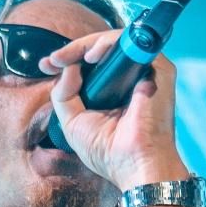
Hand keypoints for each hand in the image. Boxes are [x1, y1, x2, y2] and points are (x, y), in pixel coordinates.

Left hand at [39, 28, 189, 191]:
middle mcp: (131, 79)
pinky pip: (132, 44)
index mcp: (114, 91)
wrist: (134, 164)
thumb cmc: (108, 151)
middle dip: (73, 50)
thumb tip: (65, 66)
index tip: (46, 65)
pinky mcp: (158, 68)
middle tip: (54, 60)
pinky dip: (109, 44)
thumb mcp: (72, 122)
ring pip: (116, 42)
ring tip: (71, 58)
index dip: (68, 59)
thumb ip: (63, 94)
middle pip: (102, 50)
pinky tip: (91, 56)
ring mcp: (146, 72)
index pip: (91, 64)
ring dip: (88, 44)